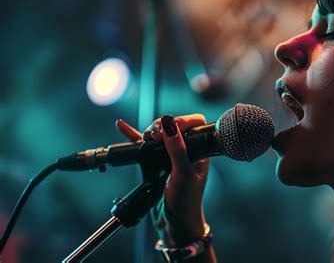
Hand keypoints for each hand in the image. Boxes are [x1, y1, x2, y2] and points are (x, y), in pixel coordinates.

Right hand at [116, 115, 209, 244]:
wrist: (174, 223)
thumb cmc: (186, 203)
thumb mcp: (183, 175)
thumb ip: (178, 150)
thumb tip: (170, 125)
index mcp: (199, 151)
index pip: (194, 125)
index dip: (181, 122)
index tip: (167, 129)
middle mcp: (185, 151)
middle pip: (173, 126)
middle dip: (162, 126)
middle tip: (154, 136)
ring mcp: (169, 156)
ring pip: (159, 135)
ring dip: (150, 131)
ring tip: (145, 137)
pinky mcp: (154, 163)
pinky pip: (144, 147)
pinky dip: (134, 136)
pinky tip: (122, 126)